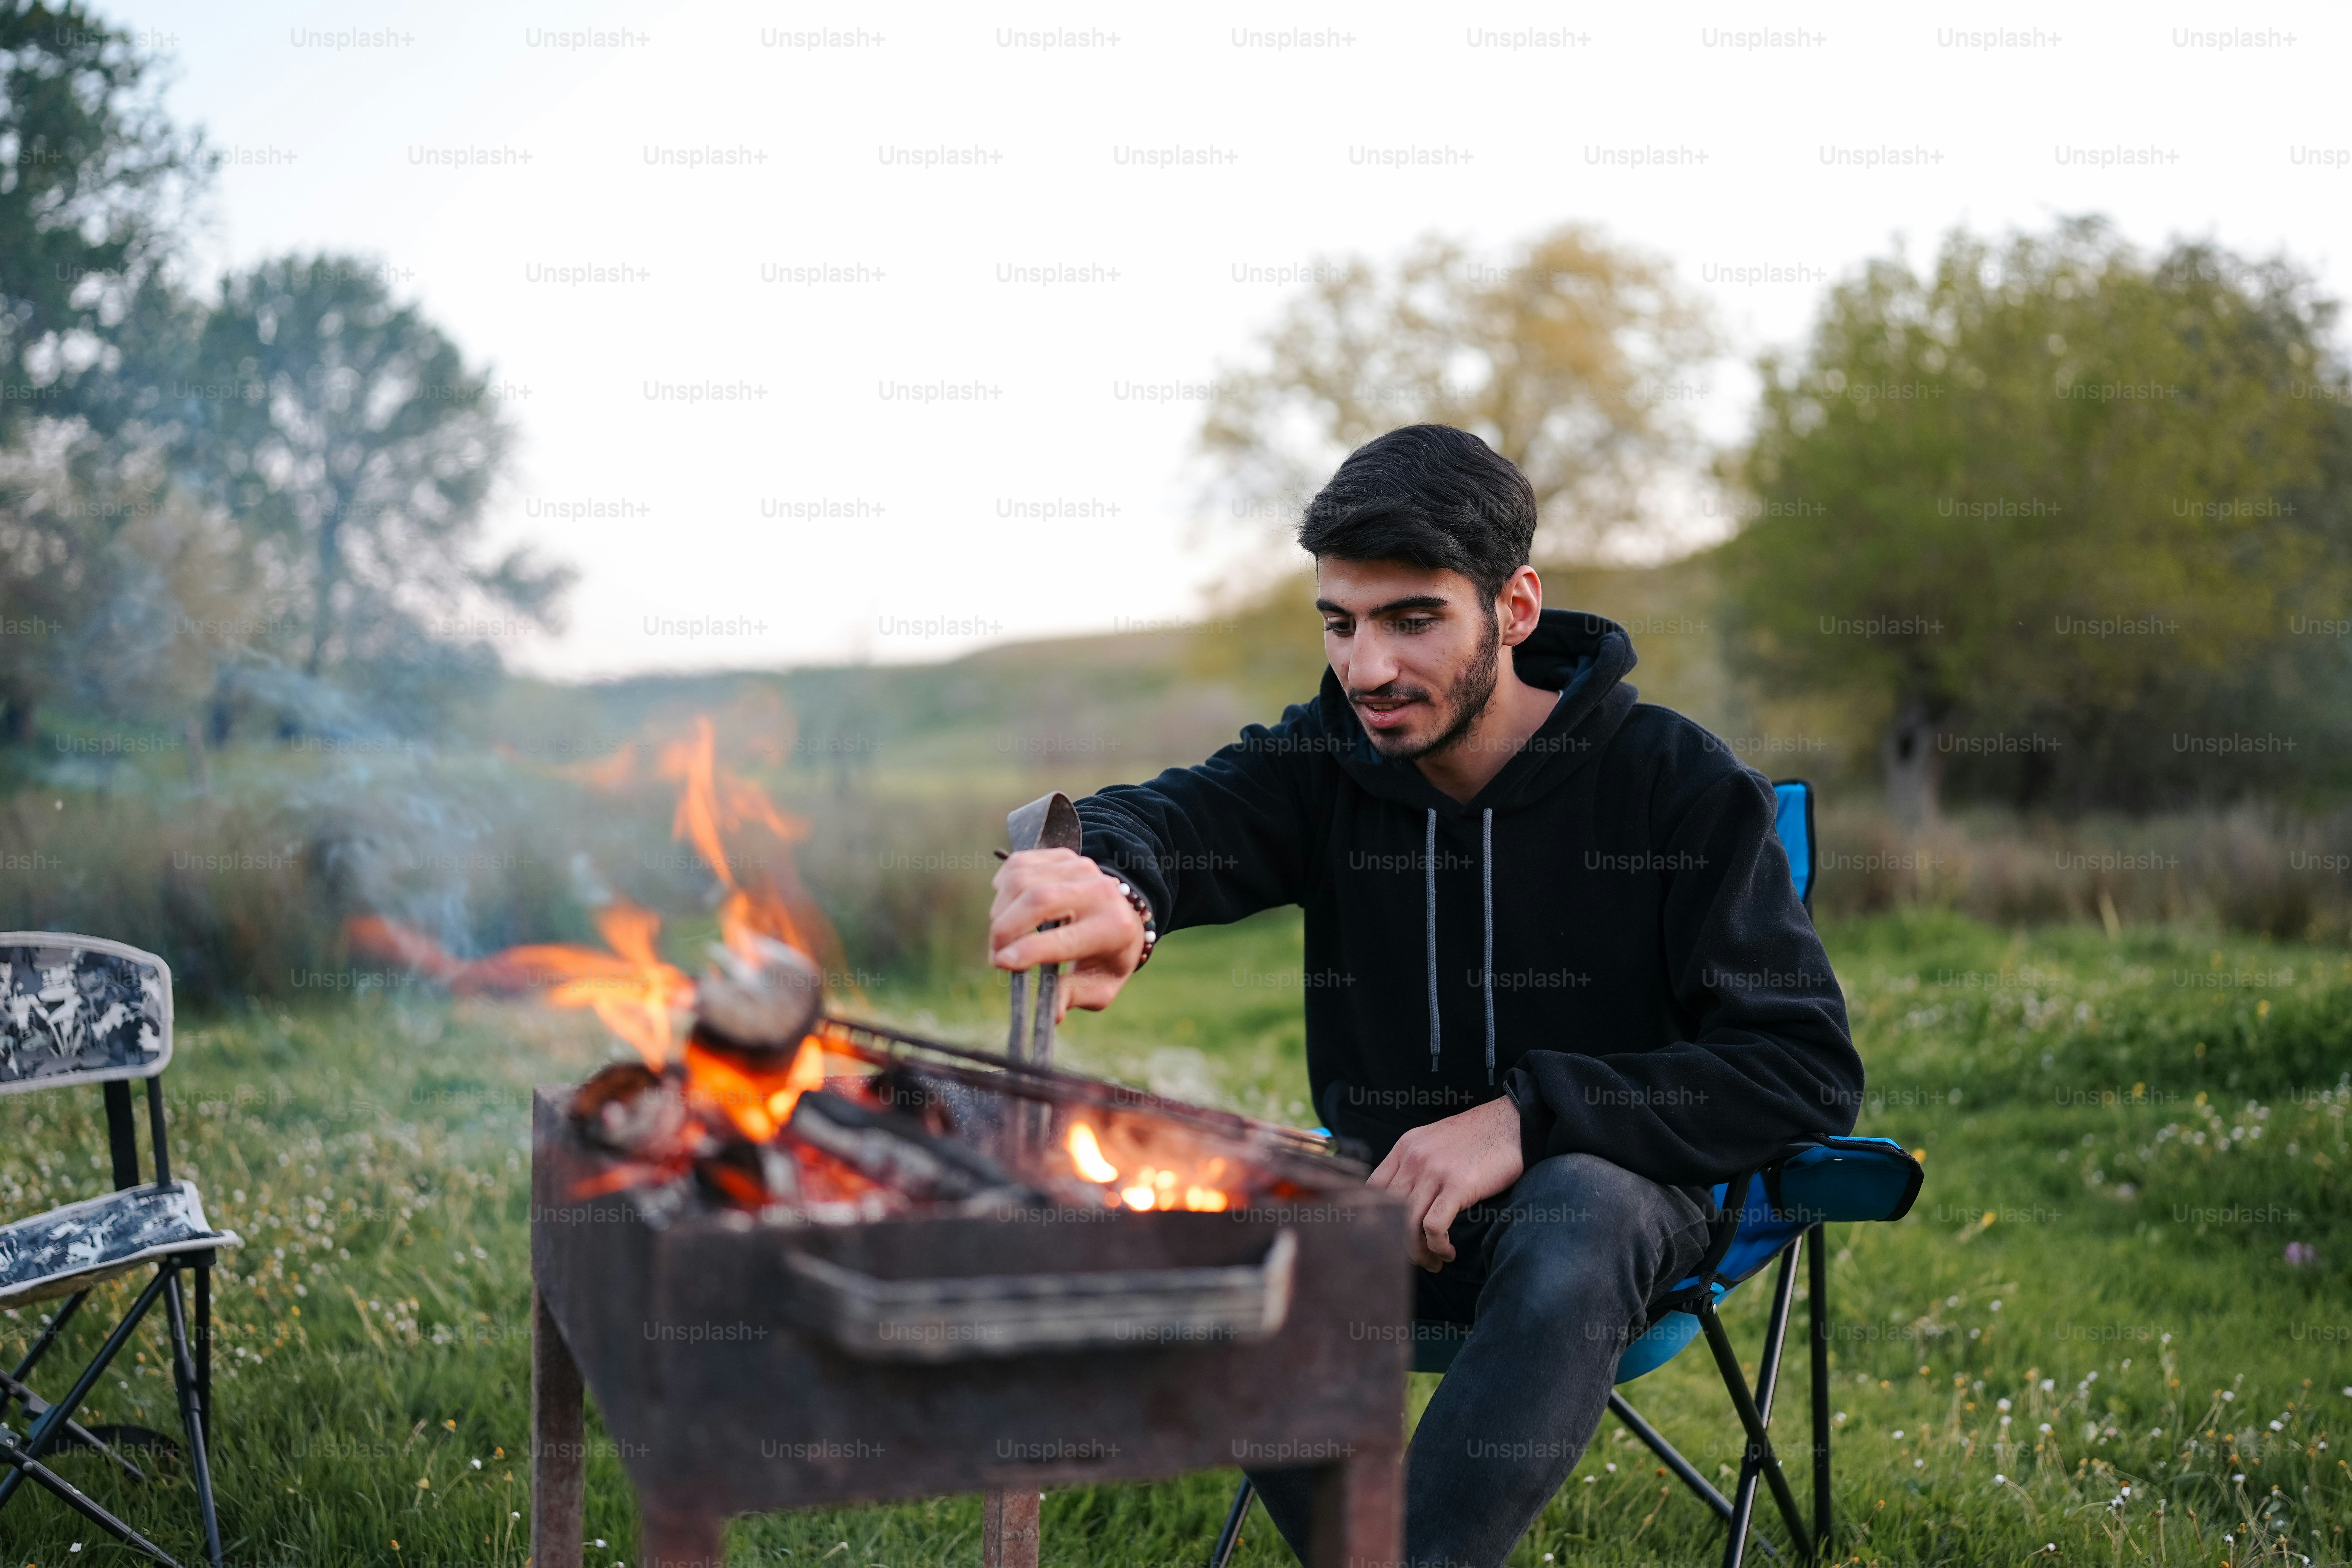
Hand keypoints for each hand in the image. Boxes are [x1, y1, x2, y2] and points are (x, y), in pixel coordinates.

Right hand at [988, 848, 1147, 1020]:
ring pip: (1022, 880)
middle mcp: (1100, 891)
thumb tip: (1052, 1013)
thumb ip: (1075, 996)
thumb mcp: (1103, 985)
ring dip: (1000, 910)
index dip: (1026, 951)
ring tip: (1002, 934)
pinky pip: (1018, 864)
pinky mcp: (1063, 855)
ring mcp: (1081, 868)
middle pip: (1038, 899)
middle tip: (996, 953)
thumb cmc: (1109, 955)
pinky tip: (1008, 906)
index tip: (1000, 963)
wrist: (1127, 911)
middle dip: (1005, 929)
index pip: (1063, 939)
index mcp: (1113, 928)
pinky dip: (1003, 887)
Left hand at [1368, 1095, 1526, 1271]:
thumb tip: (1403, 1203)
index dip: (1373, 1219)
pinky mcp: (1458, 1184)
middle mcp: (1414, 1158)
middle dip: (1399, 1243)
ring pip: (1407, 1223)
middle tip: (1416, 1260)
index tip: (1388, 1238)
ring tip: (1434, 1262)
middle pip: (1387, 1211)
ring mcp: (1434, 1171)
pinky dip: (1437, 1246)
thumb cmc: (1478, 1139)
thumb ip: (1416, 1166)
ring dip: (1419, 1252)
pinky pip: (1434, 1226)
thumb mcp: (1435, 1143)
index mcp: (1405, 1148)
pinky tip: (1447, 1251)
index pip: (1371, 1189)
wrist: (1513, 1123)